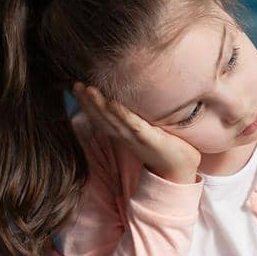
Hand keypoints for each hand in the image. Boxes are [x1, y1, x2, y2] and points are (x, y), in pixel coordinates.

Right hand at [74, 82, 201, 184]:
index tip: (77, 87)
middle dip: (87, 102)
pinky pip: (134, 126)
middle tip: (75, 85)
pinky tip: (112, 104)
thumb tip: (130, 99)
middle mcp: (125, 136)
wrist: (181, 170)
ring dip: (99, 106)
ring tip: (88, 89)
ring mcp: (136, 138)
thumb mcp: (146, 130)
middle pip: (101, 118)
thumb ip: (136, 118)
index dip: (87, 104)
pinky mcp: (150, 139)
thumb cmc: (166, 147)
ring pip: (113, 120)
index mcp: (123, 133)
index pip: (101, 117)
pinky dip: (122, 115)